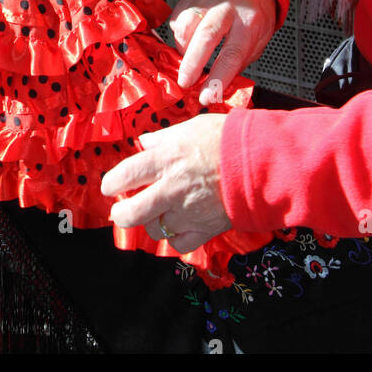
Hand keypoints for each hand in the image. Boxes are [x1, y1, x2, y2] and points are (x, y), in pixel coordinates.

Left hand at [101, 113, 229, 254]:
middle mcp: (171, 189)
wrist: (260, 162)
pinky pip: (178, 244)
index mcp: (165, 160)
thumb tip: (145, 143)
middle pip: (130, 213)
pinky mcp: (204, 229)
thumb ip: (163, 138)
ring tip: (157, 212)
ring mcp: (187, 212)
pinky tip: (176, 225)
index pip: (124, 176)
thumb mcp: (190, 127)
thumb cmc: (226, 139)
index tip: (110, 186)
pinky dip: (174, 237)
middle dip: (121, 213)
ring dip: (151, 222)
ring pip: (154, 230)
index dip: (111, 183)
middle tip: (122, 209)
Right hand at [170, 0, 276, 101]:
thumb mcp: (259, 41)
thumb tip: (218, 88)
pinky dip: (179, 35)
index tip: (207, 97)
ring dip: (184, 49)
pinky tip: (188, 40)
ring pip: (187, 24)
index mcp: (249, 22)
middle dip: (192, 63)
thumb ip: (239, 63)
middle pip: (206, 35)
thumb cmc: (255, 15)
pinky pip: (178, 17)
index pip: (232, 54)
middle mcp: (228, 6)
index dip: (218, 78)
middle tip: (185, 83)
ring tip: (190, 59)